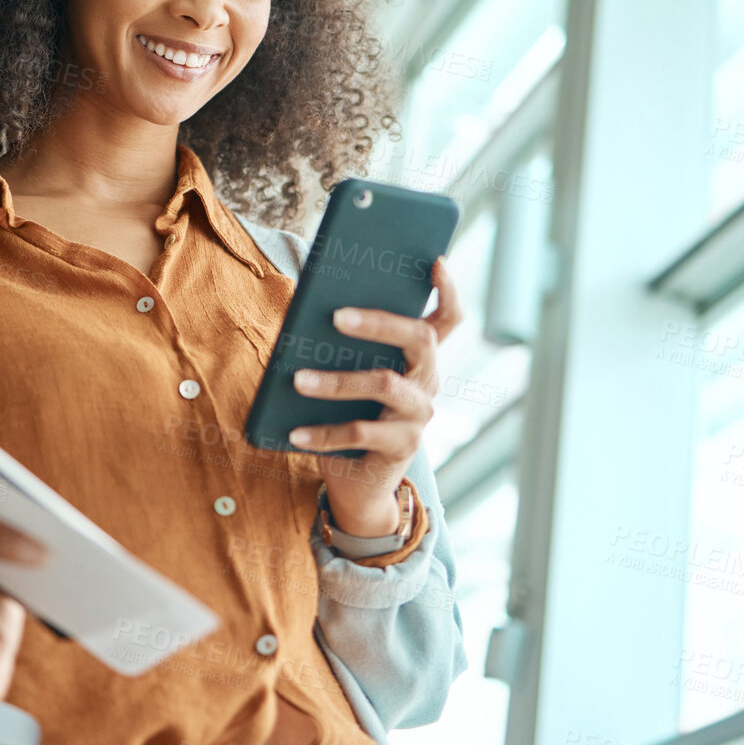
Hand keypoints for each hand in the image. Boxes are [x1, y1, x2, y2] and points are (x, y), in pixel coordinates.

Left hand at [288, 256, 463, 536]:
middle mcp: (428, 383)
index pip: (448, 319)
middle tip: (336, 316)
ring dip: (338, 381)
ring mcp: (418, 416)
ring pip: (385, 385)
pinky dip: (323, 433)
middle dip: (380, 322)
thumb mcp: (349, 376)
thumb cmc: (348, 415)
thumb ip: (343, 346)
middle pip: (420, 340)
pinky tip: (294, 433)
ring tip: (298, 379)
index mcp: (419, 359)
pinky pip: (361, 434)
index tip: (437, 261)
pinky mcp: (401, 448)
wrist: (357, 482)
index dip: (449, 290)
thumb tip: (310, 310)